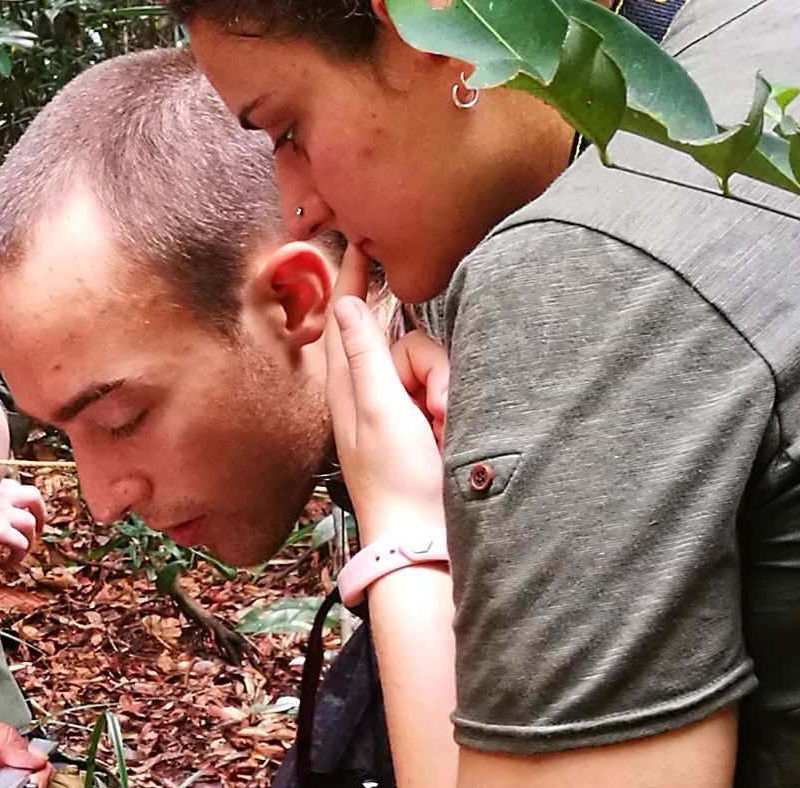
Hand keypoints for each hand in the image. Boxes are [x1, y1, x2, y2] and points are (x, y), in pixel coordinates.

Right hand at [0, 479, 44, 553]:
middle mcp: (0, 493)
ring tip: (19, 554)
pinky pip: (20, 544)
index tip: (22, 515)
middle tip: (38, 530)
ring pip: (30, 524)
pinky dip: (18, 557)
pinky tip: (8, 565)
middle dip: (41, 514)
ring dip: (29, 542)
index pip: (18, 489)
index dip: (24, 504)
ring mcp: (0, 511)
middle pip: (34, 497)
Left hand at [326, 246, 447, 539]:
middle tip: (433, 408)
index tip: (364, 238)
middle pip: (404, 341)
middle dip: (427, 366)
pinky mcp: (429, 421)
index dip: (355, 279)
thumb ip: (365, 354)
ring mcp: (403, 408)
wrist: (425, 536)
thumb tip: (350, 301)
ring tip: (443, 428)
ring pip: (432, 363)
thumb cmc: (396, 480)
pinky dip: (452, 406)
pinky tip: (450, 433)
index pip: (347, 318)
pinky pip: (446, 387)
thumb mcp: (379, 410)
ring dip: (444, 391)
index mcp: (347, 387)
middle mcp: (373, 391)